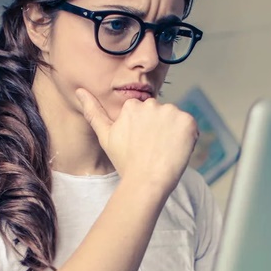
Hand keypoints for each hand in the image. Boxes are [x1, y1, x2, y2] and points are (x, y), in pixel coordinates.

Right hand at [75, 88, 197, 192]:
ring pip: (175, 120)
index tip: (142, 145)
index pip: (146, 114)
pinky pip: (190, 127)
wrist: (146, 181)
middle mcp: (152, 104)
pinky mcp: (187, 121)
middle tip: (153, 149)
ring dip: (173, 133)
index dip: (146, 131)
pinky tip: (176, 151)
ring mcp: (171, 112)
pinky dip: (187, 138)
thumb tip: (79, 90)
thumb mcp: (105, 136)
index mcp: (132, 106)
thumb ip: (93, 111)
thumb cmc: (125, 162)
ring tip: (164, 152)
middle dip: (160, 129)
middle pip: (161, 115)